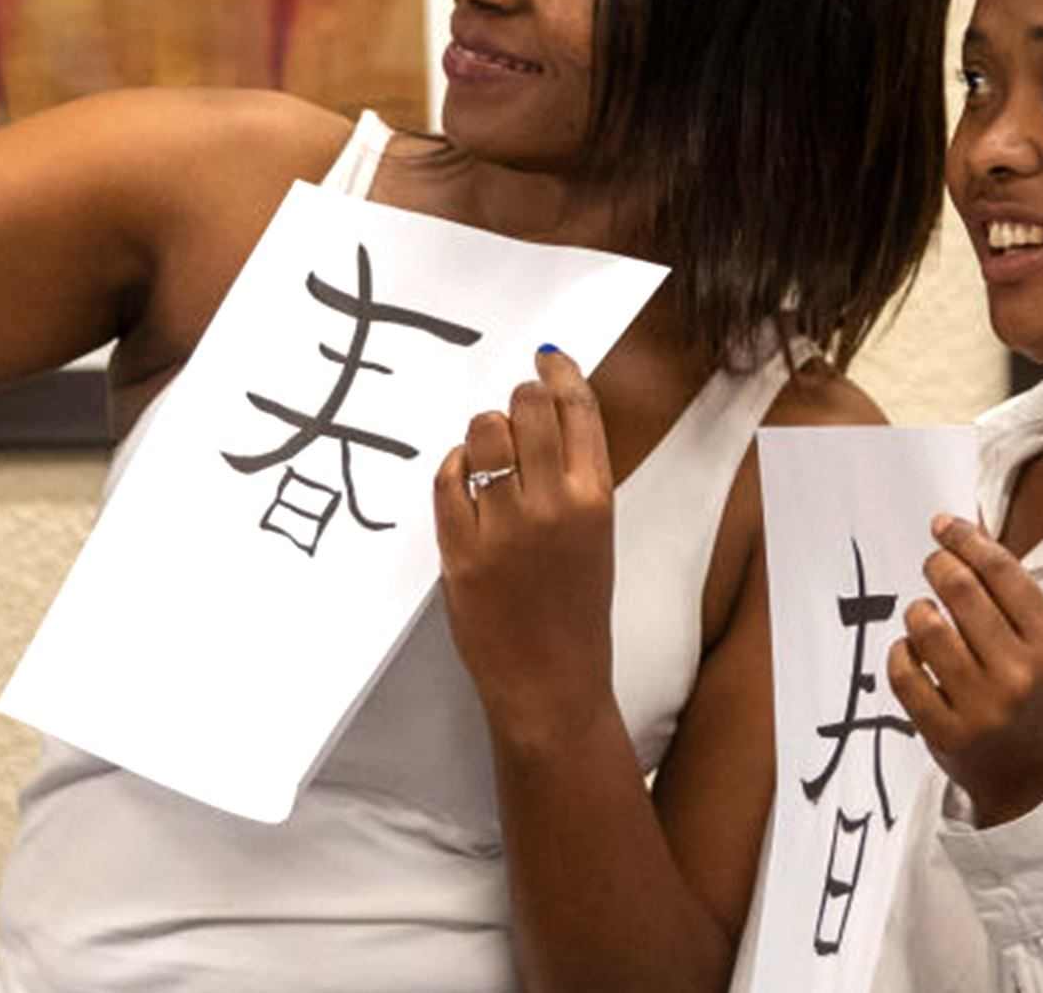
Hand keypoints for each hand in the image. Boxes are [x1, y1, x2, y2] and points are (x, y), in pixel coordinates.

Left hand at [432, 347, 620, 748]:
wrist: (551, 682)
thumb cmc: (574, 610)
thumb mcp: (594, 535)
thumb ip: (572, 478)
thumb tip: (541, 416)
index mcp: (595, 499)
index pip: (578, 409)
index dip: (560, 373)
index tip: (548, 360)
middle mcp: (552, 505)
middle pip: (526, 406)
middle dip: (518, 400)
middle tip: (514, 413)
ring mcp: (503, 526)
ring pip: (482, 432)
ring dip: (483, 432)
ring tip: (488, 455)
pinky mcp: (460, 547)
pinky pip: (447, 477)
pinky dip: (453, 470)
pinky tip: (464, 484)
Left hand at [884, 514, 1042, 825]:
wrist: (1041, 781)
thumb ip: (1015, 598)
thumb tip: (963, 536)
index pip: (1001, 571)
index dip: (966, 539)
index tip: (944, 525)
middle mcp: (1020, 673)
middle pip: (960, 591)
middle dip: (938, 565)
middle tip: (933, 563)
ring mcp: (981, 706)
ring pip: (925, 628)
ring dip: (918, 610)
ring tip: (925, 614)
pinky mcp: (944, 732)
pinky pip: (903, 672)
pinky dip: (900, 652)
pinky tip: (911, 651)